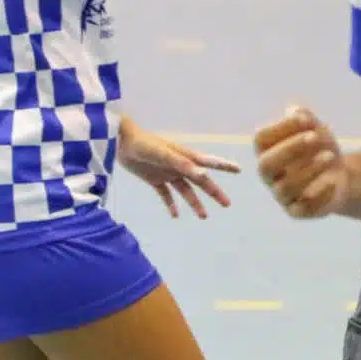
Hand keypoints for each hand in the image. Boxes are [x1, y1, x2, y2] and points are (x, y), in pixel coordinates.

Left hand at [117, 118, 238, 219]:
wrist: (121, 143)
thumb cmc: (144, 145)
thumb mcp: (164, 154)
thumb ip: (183, 164)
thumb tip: (203, 174)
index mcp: (186, 157)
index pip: (209, 163)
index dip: (224, 166)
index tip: (239, 170)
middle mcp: (181, 166)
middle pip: (201, 182)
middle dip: (214, 192)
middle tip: (227, 204)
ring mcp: (168, 173)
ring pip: (186, 191)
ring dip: (195, 203)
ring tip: (204, 216)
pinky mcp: (154, 179)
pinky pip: (166, 194)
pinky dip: (171, 204)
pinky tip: (175, 215)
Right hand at [254, 105, 351, 219]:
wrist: (342, 177)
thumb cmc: (321, 149)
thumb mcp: (317, 130)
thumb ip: (305, 118)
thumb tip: (295, 111)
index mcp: (268, 151)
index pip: (261, 139)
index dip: (281, 127)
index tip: (305, 118)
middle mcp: (270, 175)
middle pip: (265, 165)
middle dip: (289, 149)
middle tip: (314, 137)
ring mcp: (282, 195)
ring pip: (285, 187)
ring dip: (308, 170)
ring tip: (330, 155)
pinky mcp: (298, 212)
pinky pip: (302, 209)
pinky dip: (318, 195)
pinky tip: (332, 182)